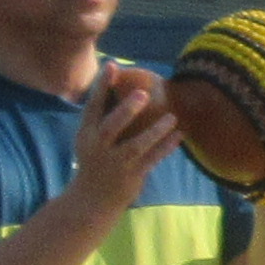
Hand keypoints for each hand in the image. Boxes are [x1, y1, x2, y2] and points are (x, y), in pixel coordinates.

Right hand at [61, 63, 184, 213]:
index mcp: (86, 134)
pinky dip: (166, 147)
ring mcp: (115, 163)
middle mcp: (98, 147)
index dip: (101, 86)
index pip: (92, 106)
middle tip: (144, 93)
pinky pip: (152, 159)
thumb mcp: (89, 139)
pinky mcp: (131, 176)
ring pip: (136, 145)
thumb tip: (119, 88)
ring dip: (155, 131)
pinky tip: (179, 135)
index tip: (112, 65)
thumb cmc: (95, 161)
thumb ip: (102, 117)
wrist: (92, 199)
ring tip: (172, 117)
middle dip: (126, 110)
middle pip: (111, 126)